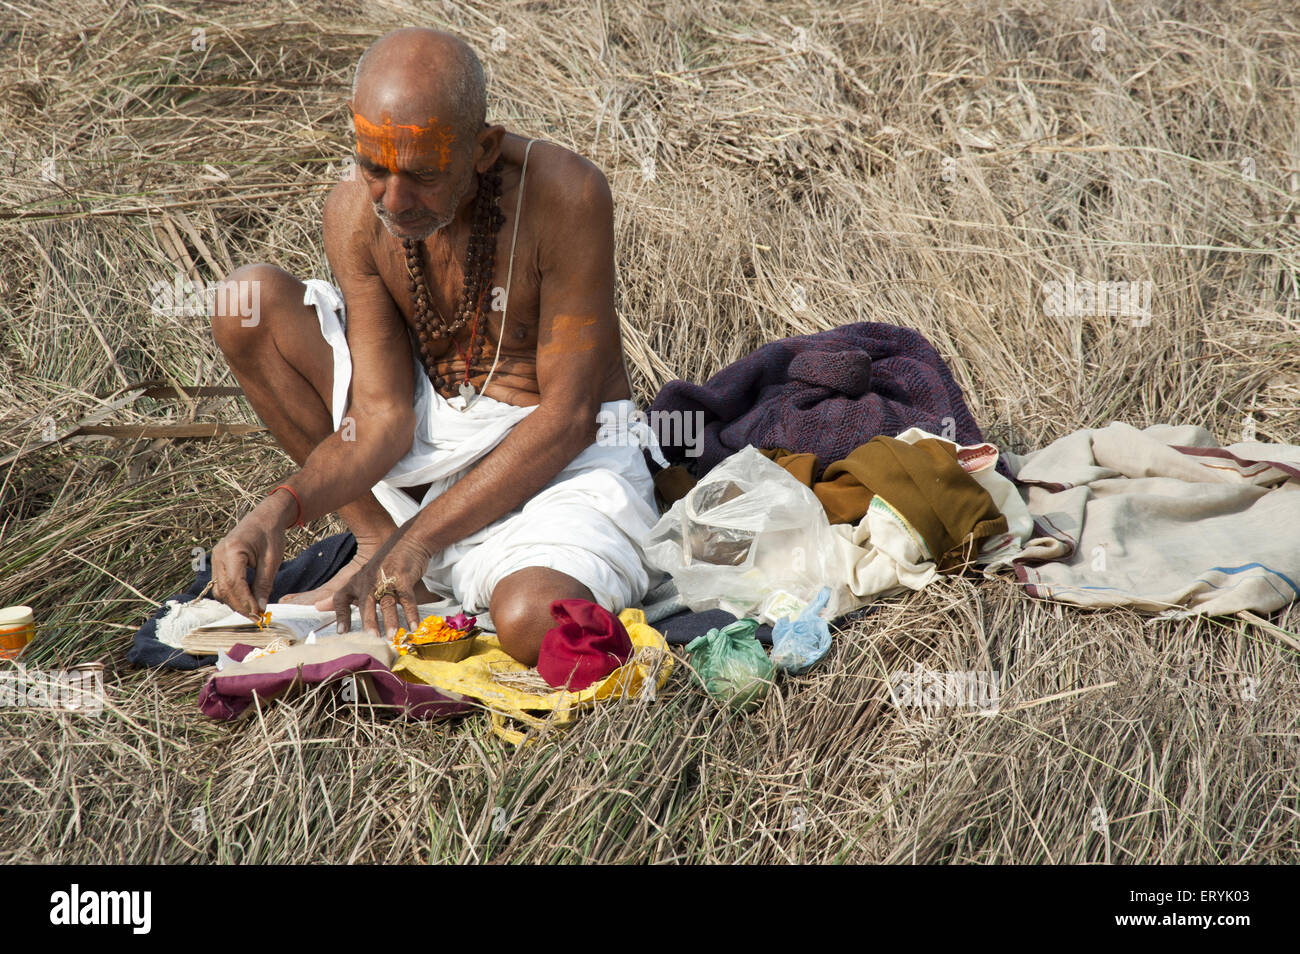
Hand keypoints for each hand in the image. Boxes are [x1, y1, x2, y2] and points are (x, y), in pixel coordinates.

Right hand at [210, 497, 289, 619]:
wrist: (265, 517)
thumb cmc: (271, 535)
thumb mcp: (272, 560)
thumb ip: (264, 584)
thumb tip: (260, 608)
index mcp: (232, 550)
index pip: (234, 583)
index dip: (245, 602)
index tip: (258, 614)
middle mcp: (219, 554)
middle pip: (224, 589)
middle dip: (240, 606)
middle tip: (257, 618)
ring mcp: (215, 558)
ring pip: (220, 589)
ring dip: (235, 603)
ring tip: (253, 612)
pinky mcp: (218, 562)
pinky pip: (221, 584)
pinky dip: (232, 595)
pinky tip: (246, 601)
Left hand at [331, 532, 432, 637]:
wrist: (408, 541)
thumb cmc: (384, 563)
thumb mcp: (361, 577)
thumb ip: (343, 595)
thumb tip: (318, 606)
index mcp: (356, 581)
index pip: (341, 598)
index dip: (341, 615)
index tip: (342, 633)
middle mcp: (369, 580)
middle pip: (366, 603)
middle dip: (368, 621)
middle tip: (371, 638)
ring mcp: (386, 579)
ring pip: (387, 602)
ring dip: (390, 620)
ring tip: (392, 636)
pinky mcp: (404, 578)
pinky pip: (407, 598)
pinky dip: (411, 613)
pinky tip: (413, 626)